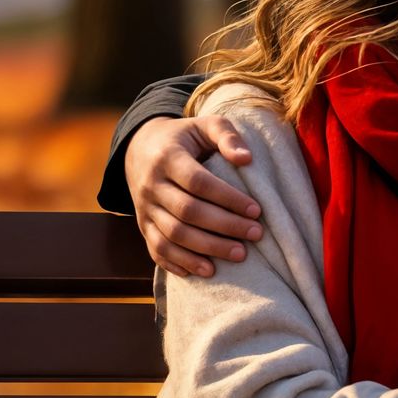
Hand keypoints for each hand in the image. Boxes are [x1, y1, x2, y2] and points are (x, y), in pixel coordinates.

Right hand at [127, 114, 262, 278]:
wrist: (140, 148)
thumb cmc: (184, 137)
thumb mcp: (204, 125)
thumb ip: (227, 135)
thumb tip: (247, 159)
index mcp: (167, 157)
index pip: (198, 182)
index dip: (228, 198)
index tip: (256, 210)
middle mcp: (151, 184)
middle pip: (187, 212)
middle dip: (224, 227)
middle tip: (255, 235)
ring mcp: (144, 208)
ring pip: (172, 235)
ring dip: (206, 249)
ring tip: (238, 255)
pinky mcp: (142, 225)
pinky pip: (156, 249)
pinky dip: (178, 263)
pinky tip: (204, 272)